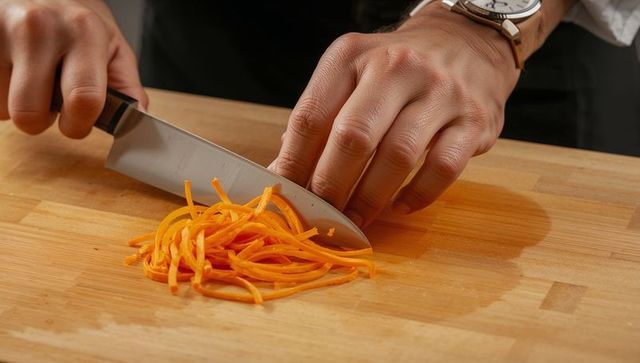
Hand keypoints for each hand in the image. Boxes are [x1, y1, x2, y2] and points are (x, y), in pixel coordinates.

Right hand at [0, 0, 146, 137]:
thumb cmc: (76, 19)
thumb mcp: (111, 44)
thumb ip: (125, 86)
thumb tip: (136, 121)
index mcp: (84, 33)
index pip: (84, 99)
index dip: (78, 125)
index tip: (76, 123)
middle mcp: (40, 28)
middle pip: (30, 113)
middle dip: (40, 121)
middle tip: (49, 103)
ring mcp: (1, 30)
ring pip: (3, 107)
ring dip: (15, 103)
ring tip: (29, 76)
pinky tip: (11, 66)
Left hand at [270, 3, 519, 226]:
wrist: (464, 43)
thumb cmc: (395, 71)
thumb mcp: (350, 76)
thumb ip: (320, 120)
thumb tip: (285, 174)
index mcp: (351, 57)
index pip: (310, 117)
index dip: (293, 164)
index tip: (288, 196)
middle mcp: (395, 68)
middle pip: (352, 138)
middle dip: (331, 186)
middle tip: (323, 214)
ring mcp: (440, 92)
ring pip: (398, 156)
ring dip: (370, 198)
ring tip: (356, 218)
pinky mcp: (474, 120)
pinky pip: (442, 168)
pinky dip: (417, 196)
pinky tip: (399, 206)